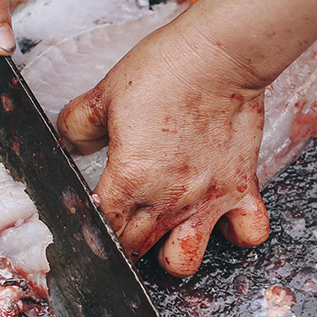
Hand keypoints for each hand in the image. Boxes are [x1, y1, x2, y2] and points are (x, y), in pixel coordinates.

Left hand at [60, 0, 316, 276]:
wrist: (219, 55)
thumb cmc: (163, 71)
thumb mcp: (104, 95)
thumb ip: (77, 126)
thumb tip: (69, 144)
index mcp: (129, 179)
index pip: (102, 230)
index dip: (91, 233)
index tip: (91, 225)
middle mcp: (168, 199)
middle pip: (136, 250)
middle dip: (124, 246)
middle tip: (123, 227)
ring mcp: (208, 200)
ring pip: (183, 262)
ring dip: (171, 256)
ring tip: (167, 235)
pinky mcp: (241, 189)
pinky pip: (246, 233)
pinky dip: (236, 234)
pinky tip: (222, 221)